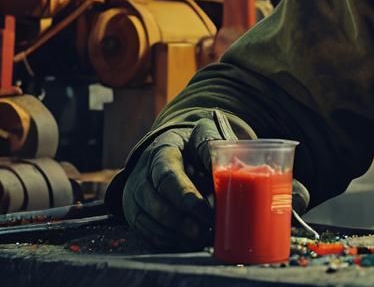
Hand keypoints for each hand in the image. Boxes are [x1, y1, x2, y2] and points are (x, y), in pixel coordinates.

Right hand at [121, 116, 230, 249]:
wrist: (170, 148)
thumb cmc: (191, 144)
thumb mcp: (202, 136)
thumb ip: (212, 150)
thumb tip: (232, 168)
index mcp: (161, 152)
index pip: (168, 178)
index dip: (187, 198)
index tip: (208, 212)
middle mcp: (142, 176)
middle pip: (157, 205)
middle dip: (183, 223)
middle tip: (206, 232)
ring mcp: (135, 197)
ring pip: (150, 223)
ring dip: (177, 236)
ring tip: (202, 239)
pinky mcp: (135, 214)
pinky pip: (148, 234)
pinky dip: (169, 242)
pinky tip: (189, 243)